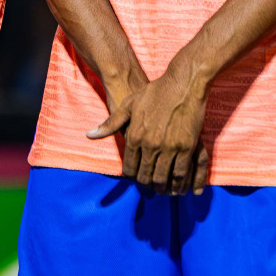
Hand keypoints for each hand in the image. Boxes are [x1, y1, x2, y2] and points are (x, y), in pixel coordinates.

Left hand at [90, 61, 210, 195]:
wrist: (182, 84)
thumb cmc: (154, 93)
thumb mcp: (128, 105)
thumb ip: (110, 124)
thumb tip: (89, 136)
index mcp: (134, 135)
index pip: (129, 166)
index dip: (131, 175)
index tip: (134, 177)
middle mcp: (150, 144)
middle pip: (146, 176)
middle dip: (146, 184)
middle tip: (149, 188)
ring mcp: (169, 146)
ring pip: (163, 177)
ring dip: (163, 187)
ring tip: (163, 190)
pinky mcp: (187, 147)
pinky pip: (181, 172)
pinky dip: (179, 182)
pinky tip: (179, 186)